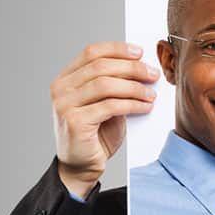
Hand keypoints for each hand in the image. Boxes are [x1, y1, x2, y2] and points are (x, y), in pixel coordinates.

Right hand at [51, 42, 158, 197]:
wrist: (81, 165)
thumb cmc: (96, 133)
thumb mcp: (105, 103)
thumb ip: (116, 84)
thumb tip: (142, 67)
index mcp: (66, 78)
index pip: (91, 52)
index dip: (118, 49)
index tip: (140, 52)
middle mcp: (61, 89)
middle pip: (101, 66)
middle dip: (132, 68)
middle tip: (153, 74)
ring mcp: (65, 105)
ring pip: (106, 85)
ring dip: (135, 87)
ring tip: (151, 94)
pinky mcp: (75, 122)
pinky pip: (110, 106)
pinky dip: (132, 104)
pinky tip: (145, 106)